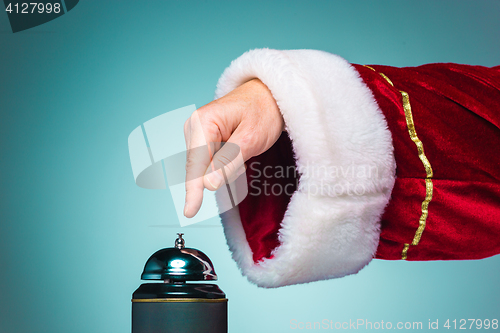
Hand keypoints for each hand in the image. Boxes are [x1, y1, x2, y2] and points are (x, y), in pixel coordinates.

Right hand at [183, 78, 283, 217]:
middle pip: (197, 166)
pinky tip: (238, 152)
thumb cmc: (263, 111)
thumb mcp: (251, 138)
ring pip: (204, 166)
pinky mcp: (204, 138)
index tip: (190, 212)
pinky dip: (223, 164)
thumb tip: (207, 184)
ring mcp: (197, 132)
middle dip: (216, 174)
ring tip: (244, 151)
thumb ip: (228, 162)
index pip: (195, 163)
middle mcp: (194, 126)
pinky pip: (210, 161)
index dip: (193, 190)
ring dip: (223, 169)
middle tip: (244, 161)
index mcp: (202, 122)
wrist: (268, 93)